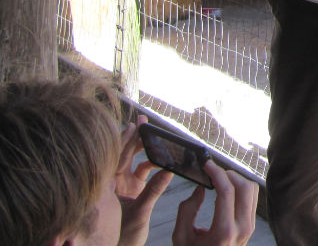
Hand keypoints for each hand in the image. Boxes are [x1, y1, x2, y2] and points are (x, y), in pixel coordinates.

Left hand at [116, 116, 172, 245]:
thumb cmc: (122, 236)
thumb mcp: (140, 213)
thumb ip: (153, 191)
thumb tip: (168, 171)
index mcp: (110, 186)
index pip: (117, 157)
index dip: (126, 140)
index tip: (135, 125)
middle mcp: (115, 182)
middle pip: (124, 154)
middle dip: (134, 138)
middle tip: (145, 122)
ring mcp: (123, 185)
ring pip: (133, 160)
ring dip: (144, 149)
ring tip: (155, 136)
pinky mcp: (132, 189)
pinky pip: (141, 171)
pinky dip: (151, 163)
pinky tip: (162, 159)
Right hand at [172, 161, 257, 245]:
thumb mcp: (181, 237)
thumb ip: (187, 210)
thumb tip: (201, 188)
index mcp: (224, 232)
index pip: (226, 192)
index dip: (217, 173)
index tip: (207, 164)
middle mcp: (242, 228)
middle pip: (244, 186)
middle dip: (228, 173)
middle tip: (212, 171)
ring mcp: (250, 227)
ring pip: (252, 189)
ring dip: (236, 179)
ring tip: (218, 179)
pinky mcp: (251, 224)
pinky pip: (252, 197)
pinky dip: (241, 187)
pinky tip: (226, 189)